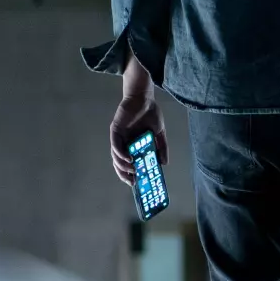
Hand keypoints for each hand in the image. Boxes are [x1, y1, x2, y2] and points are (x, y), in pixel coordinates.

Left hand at [110, 56, 167, 184]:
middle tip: (133, 182)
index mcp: (133, 145)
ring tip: (133, 170)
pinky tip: (129, 159)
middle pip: (119, 163)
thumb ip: (162, 147)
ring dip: (123, 166)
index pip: (128, 163)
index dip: (130, 174)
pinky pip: (116, 146)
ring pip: (116, 156)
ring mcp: (119, 137)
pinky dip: (121, 154)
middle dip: (124, 174)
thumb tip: (164, 164)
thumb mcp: (159, 133)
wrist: (145, 97)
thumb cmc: (151, 113)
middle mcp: (124, 142)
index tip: (137, 183)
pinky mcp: (115, 130)